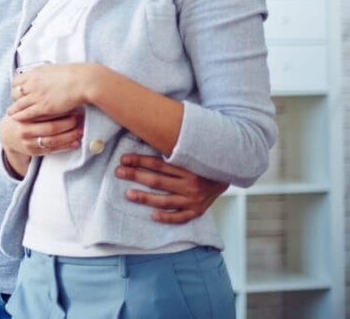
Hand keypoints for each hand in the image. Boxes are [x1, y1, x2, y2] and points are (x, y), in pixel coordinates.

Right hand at [0, 112, 82, 163]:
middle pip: (50, 128)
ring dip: (69, 136)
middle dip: (67, 124)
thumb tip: (61, 96)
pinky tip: (75, 142)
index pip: (44, 113)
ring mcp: (28, 143)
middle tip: (79, 118)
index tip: (72, 106)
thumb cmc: (21, 117)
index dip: (60, 110)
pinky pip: (52, 150)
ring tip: (81, 130)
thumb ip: (37, 104)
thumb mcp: (24, 107)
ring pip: (53, 141)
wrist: (7, 134)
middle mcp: (24, 130)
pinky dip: (65, 146)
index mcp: (23, 116)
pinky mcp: (33, 152)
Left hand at [8, 63, 102, 121]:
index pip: (16, 81)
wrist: (83, 81)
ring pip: (18, 104)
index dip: (15, 88)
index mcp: (35, 73)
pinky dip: (20, 116)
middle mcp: (33, 83)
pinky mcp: (44, 107)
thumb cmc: (73, 75)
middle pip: (15, 93)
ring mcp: (37, 96)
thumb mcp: (53, 69)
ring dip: (14, 110)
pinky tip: (17, 119)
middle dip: (14, 99)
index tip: (17, 92)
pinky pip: (27, 113)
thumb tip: (42, 75)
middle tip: (15, 103)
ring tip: (11, 114)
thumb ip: (44, 74)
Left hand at [114, 153, 228, 223]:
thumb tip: (149, 131)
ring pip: (165, 200)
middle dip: (135, 176)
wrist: (230, 173)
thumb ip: (172, 148)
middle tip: (118, 172)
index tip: (123, 159)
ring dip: (145, 198)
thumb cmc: (203, 161)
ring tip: (128, 194)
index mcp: (188, 167)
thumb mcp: (191, 152)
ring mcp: (194, 199)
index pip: (158, 164)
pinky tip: (153, 216)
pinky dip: (167, 218)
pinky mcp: (197, 211)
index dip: (139, 161)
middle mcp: (190, 183)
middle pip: (157, 181)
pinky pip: (180, 218)